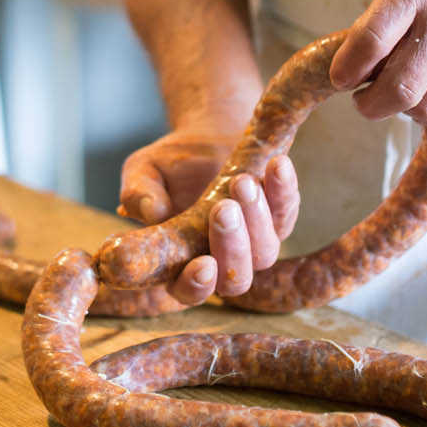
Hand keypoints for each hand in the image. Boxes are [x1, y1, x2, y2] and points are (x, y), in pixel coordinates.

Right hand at [119, 127, 299, 304]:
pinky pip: (288, 212)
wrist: (204, 136)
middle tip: (223, 209)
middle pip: (235, 280)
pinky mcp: (279, 216)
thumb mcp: (143, 172)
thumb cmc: (168, 165)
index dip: (196, 284)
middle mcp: (220, 260)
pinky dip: (284, 191)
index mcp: (179, 262)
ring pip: (266, 251)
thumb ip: (138, 193)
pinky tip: (277, 165)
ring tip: (241, 182)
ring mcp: (254, 242)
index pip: (188, 290)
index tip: (202, 264)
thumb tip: (152, 210)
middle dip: (232, 248)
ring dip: (257, 219)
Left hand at [329, 0, 426, 127]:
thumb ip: (381, 16)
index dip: (347, 70)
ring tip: (398, 95)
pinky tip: (426, 96)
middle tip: (363, 99)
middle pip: (400, 88)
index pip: (371, 41)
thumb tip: (351, 63)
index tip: (340, 79)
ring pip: (426, 109)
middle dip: (369, 105)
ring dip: (402, 111)